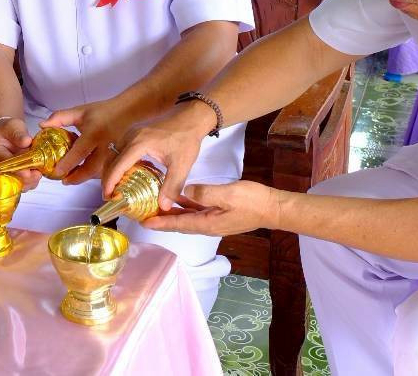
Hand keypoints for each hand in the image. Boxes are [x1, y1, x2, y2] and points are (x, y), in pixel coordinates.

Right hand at [0, 117, 41, 191]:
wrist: (8, 134)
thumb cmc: (9, 129)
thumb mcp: (13, 126)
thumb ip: (19, 134)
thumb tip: (27, 141)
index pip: (3, 164)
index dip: (16, 170)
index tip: (28, 172)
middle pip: (10, 179)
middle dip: (25, 178)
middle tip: (38, 172)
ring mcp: (7, 173)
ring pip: (18, 185)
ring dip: (31, 181)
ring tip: (39, 171)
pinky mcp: (16, 177)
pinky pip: (25, 184)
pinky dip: (33, 180)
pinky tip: (39, 172)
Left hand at [41, 97, 133, 184]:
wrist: (126, 112)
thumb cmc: (101, 111)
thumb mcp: (79, 111)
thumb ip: (59, 117)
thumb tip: (42, 125)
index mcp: (93, 133)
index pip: (79, 151)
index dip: (68, 163)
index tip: (57, 171)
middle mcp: (104, 145)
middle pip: (91, 167)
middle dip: (77, 177)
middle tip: (64, 181)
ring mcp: (112, 152)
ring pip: (98, 171)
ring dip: (84, 177)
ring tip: (71, 179)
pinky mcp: (116, 156)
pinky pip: (104, 169)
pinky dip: (92, 174)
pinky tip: (83, 174)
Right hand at [102, 111, 206, 212]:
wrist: (190, 117)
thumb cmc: (186, 138)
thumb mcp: (182, 164)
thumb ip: (172, 186)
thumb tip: (163, 206)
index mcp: (138, 143)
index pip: (118, 165)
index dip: (110, 182)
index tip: (109, 197)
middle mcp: (130, 136)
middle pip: (110, 160)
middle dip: (107, 178)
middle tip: (110, 196)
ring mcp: (131, 133)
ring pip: (113, 154)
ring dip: (111, 170)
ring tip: (115, 187)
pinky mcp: (134, 133)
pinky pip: (120, 150)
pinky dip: (118, 163)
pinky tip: (126, 174)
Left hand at [139, 181, 280, 236]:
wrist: (273, 208)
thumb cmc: (252, 201)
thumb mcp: (227, 194)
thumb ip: (204, 193)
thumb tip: (184, 191)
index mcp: (207, 224)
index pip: (178, 224)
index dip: (160, 223)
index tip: (144, 222)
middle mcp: (208, 226)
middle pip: (179, 224)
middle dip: (162, 220)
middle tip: (143, 214)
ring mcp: (214, 221)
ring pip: (187, 218)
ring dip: (172, 214)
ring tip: (156, 206)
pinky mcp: (219, 214)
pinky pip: (197, 212)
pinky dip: (185, 207)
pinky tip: (178, 198)